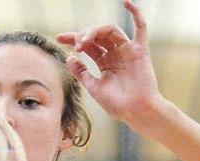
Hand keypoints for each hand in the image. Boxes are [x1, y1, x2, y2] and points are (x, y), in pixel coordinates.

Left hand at [57, 0, 162, 127]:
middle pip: (97, 36)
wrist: (136, 112)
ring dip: (96, 31)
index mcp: (104, 62)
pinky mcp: (140, 50)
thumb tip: (69, 58)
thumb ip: (82, 73)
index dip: (73, 39)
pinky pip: (140, 27)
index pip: (87, 45)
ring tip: (84, 40)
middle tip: (75, 43)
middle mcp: (115, 54)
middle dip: (83, 35)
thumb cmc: (117, 104)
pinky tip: (126, 1)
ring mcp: (127, 50)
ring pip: (111, 30)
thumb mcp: (94, 88)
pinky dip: (135, 13)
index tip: (59, 38)